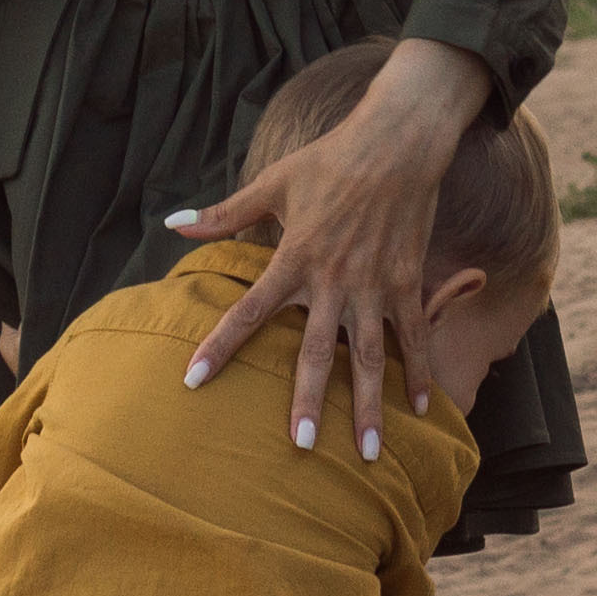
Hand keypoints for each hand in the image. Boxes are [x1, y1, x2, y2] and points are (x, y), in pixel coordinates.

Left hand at [167, 40, 492, 457]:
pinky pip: (414, 334)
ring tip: (370, 453)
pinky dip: (420, 370)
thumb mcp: (272, 184)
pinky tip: (424, 408)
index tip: (192, 380)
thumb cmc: (329, 160)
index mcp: (294, 257)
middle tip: (301, 448)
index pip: (248, 310)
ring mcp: (374, 284)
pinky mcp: (407, 281)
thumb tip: (172, 223)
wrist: (396, 142)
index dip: (219, 345)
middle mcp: (333, 279)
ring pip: (369, 356)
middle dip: (309, 401)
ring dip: (370, 406)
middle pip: (317, 351)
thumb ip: (224, 213)